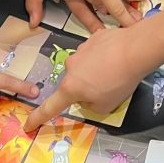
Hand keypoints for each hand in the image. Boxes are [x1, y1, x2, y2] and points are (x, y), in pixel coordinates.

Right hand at [24, 27, 146, 130]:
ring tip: (115, 70)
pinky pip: (95, 51)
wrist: (135, 49)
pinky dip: (104, 56)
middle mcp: (70, 67)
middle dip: (86, 87)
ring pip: (85, 66)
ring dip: (96, 70)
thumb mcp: (106, 106)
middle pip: (74, 83)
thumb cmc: (120, 81)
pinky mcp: (93, 38)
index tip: (27, 125)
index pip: (50, 107)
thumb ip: (91, 106)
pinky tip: (117, 56)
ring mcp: (80, 50)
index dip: (37, 118)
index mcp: (71, 88)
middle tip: (107, 87)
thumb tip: (87, 98)